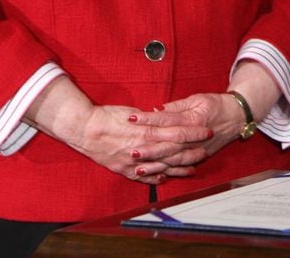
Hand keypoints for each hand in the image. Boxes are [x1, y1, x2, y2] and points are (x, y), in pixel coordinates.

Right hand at [25, 78, 212, 185]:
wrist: (84, 130)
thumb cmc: (107, 116)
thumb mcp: (132, 111)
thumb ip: (150, 118)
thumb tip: (164, 117)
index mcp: (145, 131)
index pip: (176, 133)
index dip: (193, 133)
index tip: (205, 131)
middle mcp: (142, 149)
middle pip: (172, 152)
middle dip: (191, 152)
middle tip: (205, 151)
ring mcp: (133, 162)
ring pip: (161, 167)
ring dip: (178, 168)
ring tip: (193, 168)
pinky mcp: (123, 170)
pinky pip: (143, 176)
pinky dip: (156, 177)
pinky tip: (166, 177)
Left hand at [128, 93, 247, 168]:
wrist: (237, 116)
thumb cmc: (217, 105)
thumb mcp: (197, 99)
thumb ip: (176, 106)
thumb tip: (156, 110)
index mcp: (193, 119)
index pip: (166, 119)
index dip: (148, 119)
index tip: (132, 119)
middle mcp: (195, 137)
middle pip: (168, 144)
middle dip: (148, 148)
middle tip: (131, 149)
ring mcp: (197, 149)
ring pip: (173, 159)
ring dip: (156, 164)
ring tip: (138, 167)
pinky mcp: (199, 157)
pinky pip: (182, 167)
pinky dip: (169, 172)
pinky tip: (156, 175)